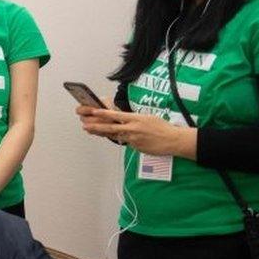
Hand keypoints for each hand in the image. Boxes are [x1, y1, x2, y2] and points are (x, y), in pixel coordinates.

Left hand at [81, 108, 195, 156]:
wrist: (173, 140)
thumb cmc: (162, 127)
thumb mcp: (147, 118)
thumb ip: (134, 119)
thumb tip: (125, 120)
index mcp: (135, 118)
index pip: (116, 115)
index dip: (103, 114)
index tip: (94, 111)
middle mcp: (132, 129)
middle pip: (110, 128)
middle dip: (96, 126)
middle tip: (85, 125)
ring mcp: (133, 139)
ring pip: (115, 136)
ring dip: (103, 133)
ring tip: (91, 131)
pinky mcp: (135, 147)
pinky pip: (126, 143)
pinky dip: (123, 139)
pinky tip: (120, 137)